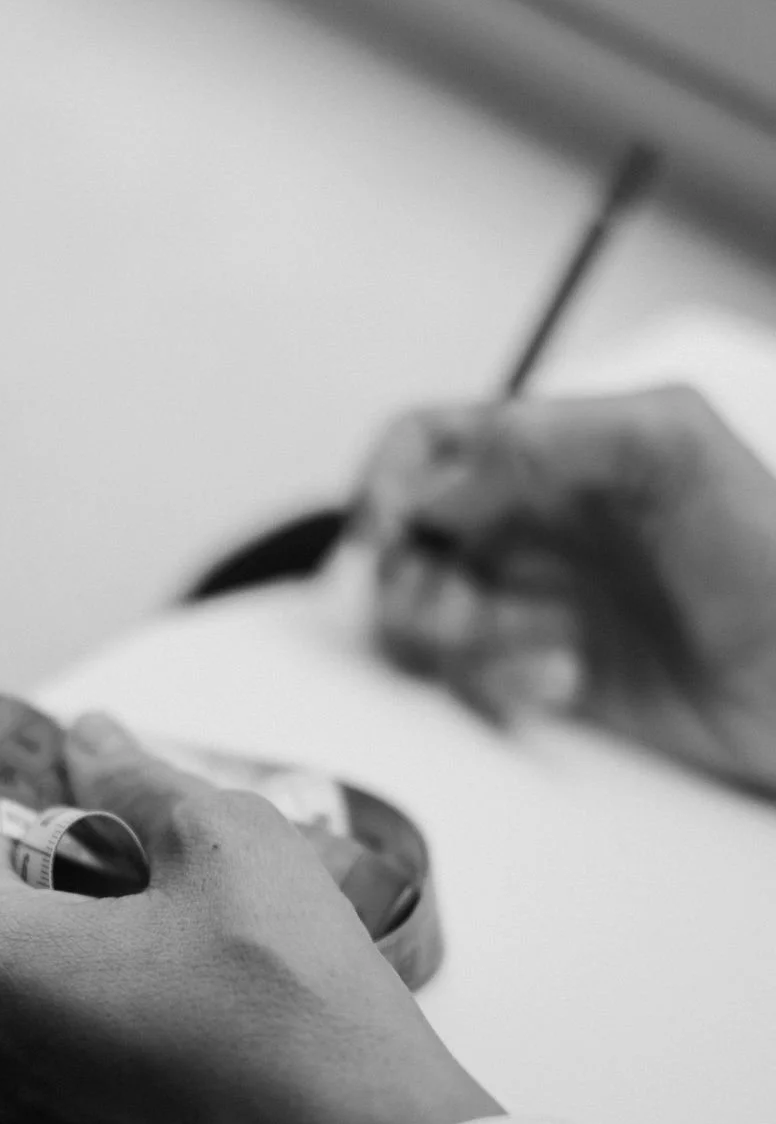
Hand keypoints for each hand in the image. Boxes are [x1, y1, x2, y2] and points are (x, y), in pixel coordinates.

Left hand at [0, 715, 506, 1123]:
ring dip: (24, 987)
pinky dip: (58, 1068)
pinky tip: (156, 1053)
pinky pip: (22, 1112)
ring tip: (137, 967)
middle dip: (3, 897)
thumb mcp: (231, 845)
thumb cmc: (297, 1009)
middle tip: (105, 879)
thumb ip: (140, 781)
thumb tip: (94, 740)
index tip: (65, 811)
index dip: (0, 812)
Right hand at [357, 387, 775, 794]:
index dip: (385, 481)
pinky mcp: (542, 671)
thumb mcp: (671, 448)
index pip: (428, 445)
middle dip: (416, 581)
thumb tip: (438, 480)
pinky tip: (565, 679)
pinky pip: (471, 681)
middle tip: (463, 609)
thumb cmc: (772, 552)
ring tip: (543, 646)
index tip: (385, 532)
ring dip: (465, 640)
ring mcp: (533, 600)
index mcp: (554, 454)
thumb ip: (548, 438)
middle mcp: (532, 524)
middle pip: (407, 542)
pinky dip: (502, 685)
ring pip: (426, 617)